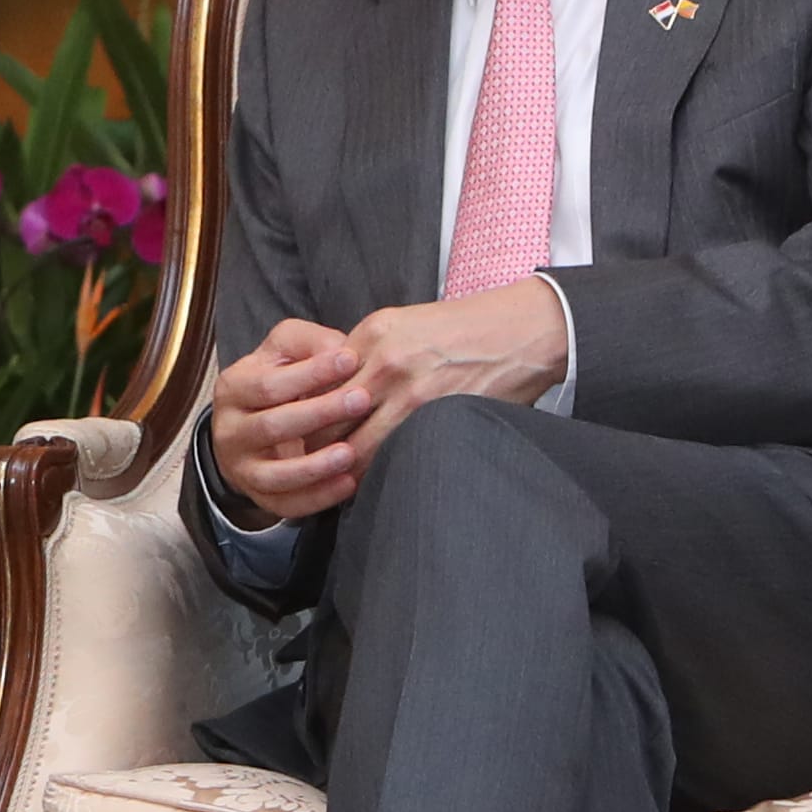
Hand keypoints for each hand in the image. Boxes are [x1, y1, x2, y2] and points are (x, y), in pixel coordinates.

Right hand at [208, 319, 367, 520]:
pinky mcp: (260, 496)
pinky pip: (287, 503)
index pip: (268, 384)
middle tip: (361, 400)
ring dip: (315, 465)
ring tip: (351, 451)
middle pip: (272, 427)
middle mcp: (229, 431)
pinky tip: (348, 483)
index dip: (310, 373)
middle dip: (320, 414)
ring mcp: (241, 468)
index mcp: (232, 389)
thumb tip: (338, 350)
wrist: (251, 428)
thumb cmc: (278, 381)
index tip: (351, 360)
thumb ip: (308, 342)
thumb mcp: (284, 351)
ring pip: (275, 474)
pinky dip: (319, 497)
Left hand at [210, 285, 572, 518]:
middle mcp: (382, 363)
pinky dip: (373, 474)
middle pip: (325, 417)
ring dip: (339, 468)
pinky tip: (366, 486)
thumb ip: (366, 354)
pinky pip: (390, 455)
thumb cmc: (463, 330)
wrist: (521, 333)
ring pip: (353, 445)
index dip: (301, 413)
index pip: (316, 382)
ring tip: (327, 485)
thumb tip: (332, 386)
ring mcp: (408, 393)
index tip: (291, 433)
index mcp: (371, 335)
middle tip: (297, 469)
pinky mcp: (434, 416)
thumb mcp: (404, 326)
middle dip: (311, 446)